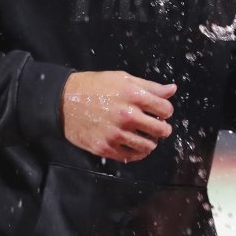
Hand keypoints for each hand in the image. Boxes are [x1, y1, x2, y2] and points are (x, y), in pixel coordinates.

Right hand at [61, 70, 175, 161]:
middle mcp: (126, 115)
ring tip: (143, 135)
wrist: (63, 101)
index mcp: (132, 95)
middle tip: (155, 125)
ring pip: (148, 146)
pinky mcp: (106, 148)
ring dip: (150, 142)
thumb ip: (149, 86)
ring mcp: (116, 134)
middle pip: (161, 130)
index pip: (165, 109)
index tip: (159, 111)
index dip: (165, 110)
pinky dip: (135, 152)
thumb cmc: (93, 87)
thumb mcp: (122, 79)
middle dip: (162, 128)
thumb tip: (172, 90)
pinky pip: (131, 157)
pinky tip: (131, 143)